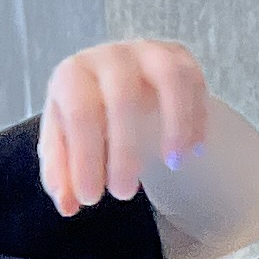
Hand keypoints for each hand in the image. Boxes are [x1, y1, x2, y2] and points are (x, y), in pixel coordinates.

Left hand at [38, 39, 208, 217]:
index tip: (90, 198)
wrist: (109, 83)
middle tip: (123, 194)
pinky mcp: (178, 56)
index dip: (85, 158)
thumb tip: (68, 206)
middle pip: (123, 97)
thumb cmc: (85, 118)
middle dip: (124, 151)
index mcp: (72, 75)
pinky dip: (196, 119)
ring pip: (170, 79)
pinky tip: (192, 152)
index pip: (80, 113)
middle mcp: (110, 56)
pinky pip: (194, 82)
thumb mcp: (64, 145)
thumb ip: (61, 175)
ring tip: (174, 165)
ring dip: (176, 124)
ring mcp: (148, 52)